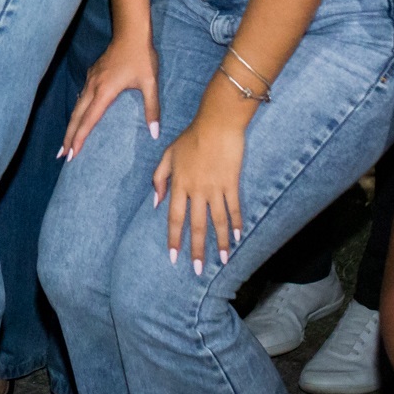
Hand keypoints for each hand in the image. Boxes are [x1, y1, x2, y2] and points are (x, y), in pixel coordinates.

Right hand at [61, 31, 160, 159]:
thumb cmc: (142, 57)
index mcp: (105, 91)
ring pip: (76, 107)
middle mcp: (93, 87)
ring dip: (70, 126)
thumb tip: (155, 133)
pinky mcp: (92, 74)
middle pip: (76, 117)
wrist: (131, 32)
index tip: (71, 154)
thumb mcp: (151, 83)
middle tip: (61, 156)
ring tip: (65, 142)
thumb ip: (152, 109)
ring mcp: (90, 79)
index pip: (88, 120)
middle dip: (68, 137)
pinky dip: (76, 112)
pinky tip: (77, 118)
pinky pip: (81, 98)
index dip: (79, 139)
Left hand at [153, 117, 247, 273]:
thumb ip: (159, 178)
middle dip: (197, 249)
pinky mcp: (231, 183)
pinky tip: (237, 237)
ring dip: (219, 242)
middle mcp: (196, 190)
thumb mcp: (168, 155)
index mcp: (179, 184)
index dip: (174, 239)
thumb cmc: (191, 137)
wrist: (216, 123)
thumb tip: (156, 202)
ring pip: (217, 221)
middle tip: (198, 270)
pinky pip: (234, 208)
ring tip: (222, 260)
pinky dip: (236, 223)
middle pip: (196, 225)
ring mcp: (215, 188)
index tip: (174, 257)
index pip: (174, 218)